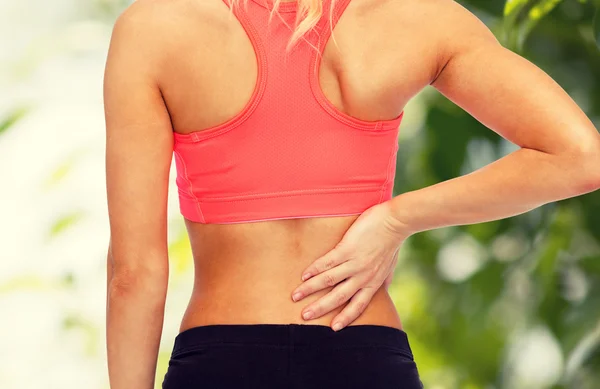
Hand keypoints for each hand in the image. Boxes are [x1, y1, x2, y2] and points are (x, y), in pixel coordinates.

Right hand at [290, 201, 411, 330]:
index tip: (334, 328)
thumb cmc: (393, 241)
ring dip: (310, 289)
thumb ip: (385, 279)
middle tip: (304, 316)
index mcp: (373, 283)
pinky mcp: (347, 248)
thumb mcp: (390, 265)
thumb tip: (385, 288)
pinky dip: (314, 269)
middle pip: (339, 297)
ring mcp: (355, 263)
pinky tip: (303, 275)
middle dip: (320, 308)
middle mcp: (363, 277)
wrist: (395, 221)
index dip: (345, 317)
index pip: (358, 306)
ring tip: (296, 295)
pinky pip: (327, 262)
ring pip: (328, 281)